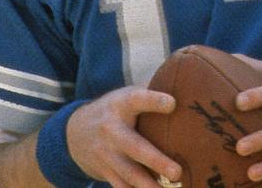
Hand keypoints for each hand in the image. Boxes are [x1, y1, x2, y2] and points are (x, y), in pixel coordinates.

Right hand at [66, 86, 180, 187]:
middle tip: (177, 172)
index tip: (172, 104)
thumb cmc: (115, 109)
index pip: (137, 100)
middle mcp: (112, 129)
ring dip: (149, 185)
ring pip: (129, 173)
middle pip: (135, 147)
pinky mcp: (104, 171)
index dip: (154, 101)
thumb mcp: (126, 95)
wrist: (75, 132)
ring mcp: (106, 153)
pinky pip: (121, 186)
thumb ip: (150, 92)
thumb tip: (186, 84)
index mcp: (121, 105)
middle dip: (156, 161)